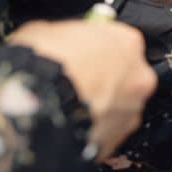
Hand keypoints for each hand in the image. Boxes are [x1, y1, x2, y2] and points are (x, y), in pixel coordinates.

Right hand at [7, 20, 156, 159]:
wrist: (34, 108)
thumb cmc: (42, 64)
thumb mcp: (47, 30)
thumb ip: (66, 35)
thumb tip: (59, 41)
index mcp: (126, 42)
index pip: (119, 41)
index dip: (97, 48)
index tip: (82, 53)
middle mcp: (138, 77)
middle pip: (125, 75)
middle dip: (104, 79)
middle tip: (76, 81)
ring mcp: (131, 112)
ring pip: (118, 106)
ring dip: (100, 106)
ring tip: (68, 107)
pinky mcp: (117, 142)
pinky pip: (105, 132)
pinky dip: (91, 130)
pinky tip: (68, 124)